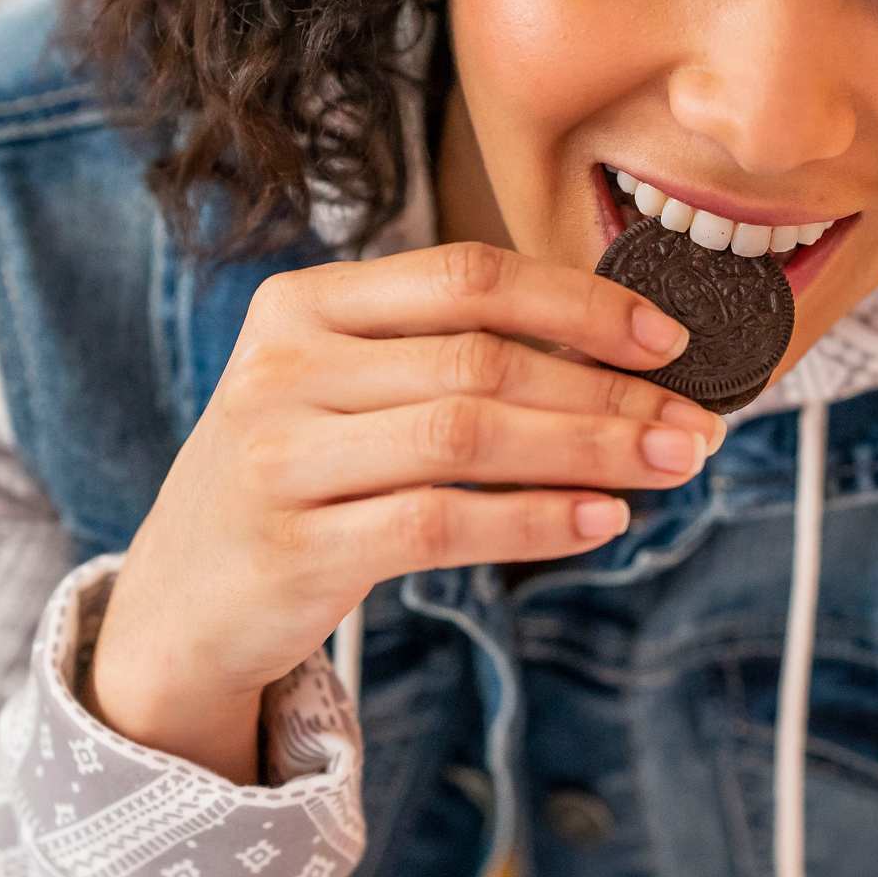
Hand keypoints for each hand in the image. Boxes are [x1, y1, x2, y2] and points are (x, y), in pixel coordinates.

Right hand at [84, 241, 722, 773]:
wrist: (182, 600)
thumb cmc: (302, 476)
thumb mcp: (346, 391)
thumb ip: (450, 358)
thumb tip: (618, 360)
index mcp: (307, 302)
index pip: (468, 275)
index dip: (580, 303)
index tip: (668, 340)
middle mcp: (285, 365)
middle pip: (484, 360)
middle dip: (609, 392)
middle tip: (695, 422)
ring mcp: (280, 456)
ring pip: (471, 436)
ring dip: (592, 449)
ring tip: (673, 463)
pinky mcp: (293, 547)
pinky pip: (441, 523)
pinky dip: (535, 521)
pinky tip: (602, 519)